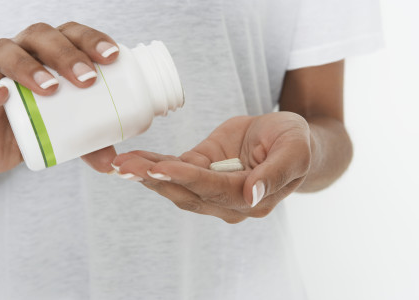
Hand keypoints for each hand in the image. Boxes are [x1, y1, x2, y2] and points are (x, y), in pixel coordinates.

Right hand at [0, 21, 118, 175]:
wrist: (2, 146)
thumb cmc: (41, 124)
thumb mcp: (71, 133)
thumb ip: (91, 144)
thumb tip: (112, 163)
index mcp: (53, 54)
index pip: (73, 34)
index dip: (92, 39)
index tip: (112, 57)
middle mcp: (25, 53)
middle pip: (44, 36)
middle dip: (68, 54)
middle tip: (87, 79)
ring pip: (9, 51)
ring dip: (31, 67)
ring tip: (51, 89)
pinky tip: (2, 94)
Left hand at [112, 112, 311, 222]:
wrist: (289, 138)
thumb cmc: (297, 143)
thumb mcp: (295, 151)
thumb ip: (276, 174)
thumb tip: (252, 196)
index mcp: (253, 197)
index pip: (215, 190)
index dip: (187, 179)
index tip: (159, 168)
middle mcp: (228, 199)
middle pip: (187, 192)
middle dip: (155, 178)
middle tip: (125, 166)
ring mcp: (213, 186)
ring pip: (176, 184)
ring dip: (147, 174)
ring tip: (121, 163)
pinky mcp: (203, 169)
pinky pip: (176, 168)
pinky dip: (154, 164)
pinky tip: (133, 160)